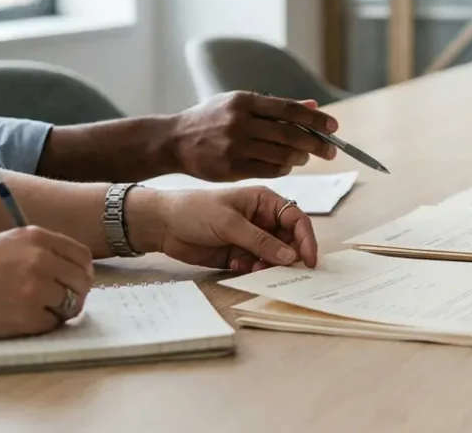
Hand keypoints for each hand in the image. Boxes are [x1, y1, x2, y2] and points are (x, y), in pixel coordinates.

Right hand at [0, 227, 93, 339]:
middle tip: (57, 304)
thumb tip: (73, 271)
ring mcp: (35, 288)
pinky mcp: (27, 316)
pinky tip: (16, 320)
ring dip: (58, 312)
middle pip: (82, 281)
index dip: (80, 273)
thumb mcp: (5, 243)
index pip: (82, 256)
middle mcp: (41, 259)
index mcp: (36, 237)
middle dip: (74, 295)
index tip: (73, 283)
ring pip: (71, 304)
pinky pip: (51, 324)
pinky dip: (39, 326)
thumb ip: (39, 251)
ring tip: (31, 311)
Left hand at [128, 186, 317, 271]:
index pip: (296, 219)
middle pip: (289, 240)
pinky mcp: (239, 253)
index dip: (306, 239)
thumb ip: (260, 241)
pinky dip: (252, 270)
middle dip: (286, 256)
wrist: (162, 224)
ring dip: (269, 265)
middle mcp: (262, 219)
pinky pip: (257, 265)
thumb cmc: (195, 211)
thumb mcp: (230, 223)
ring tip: (253, 268)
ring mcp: (251, 237)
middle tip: (280, 270)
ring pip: (274, 256)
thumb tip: (290, 256)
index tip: (308, 260)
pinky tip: (237, 266)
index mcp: (264, 201)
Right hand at [170, 92, 338, 180]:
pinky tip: (288, 166)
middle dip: (316, 143)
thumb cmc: (211, 119)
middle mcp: (239, 122)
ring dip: (300, 158)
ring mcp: (234, 147)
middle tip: (331, 149)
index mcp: (244, 101)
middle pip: (289, 134)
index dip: (315, 119)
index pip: (289, 109)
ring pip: (281, 155)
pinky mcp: (230, 168)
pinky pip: (268, 171)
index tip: (334, 127)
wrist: (173, 141)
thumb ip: (275, 106)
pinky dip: (283, 169)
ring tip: (306, 156)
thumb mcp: (238, 103)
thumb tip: (313, 105)